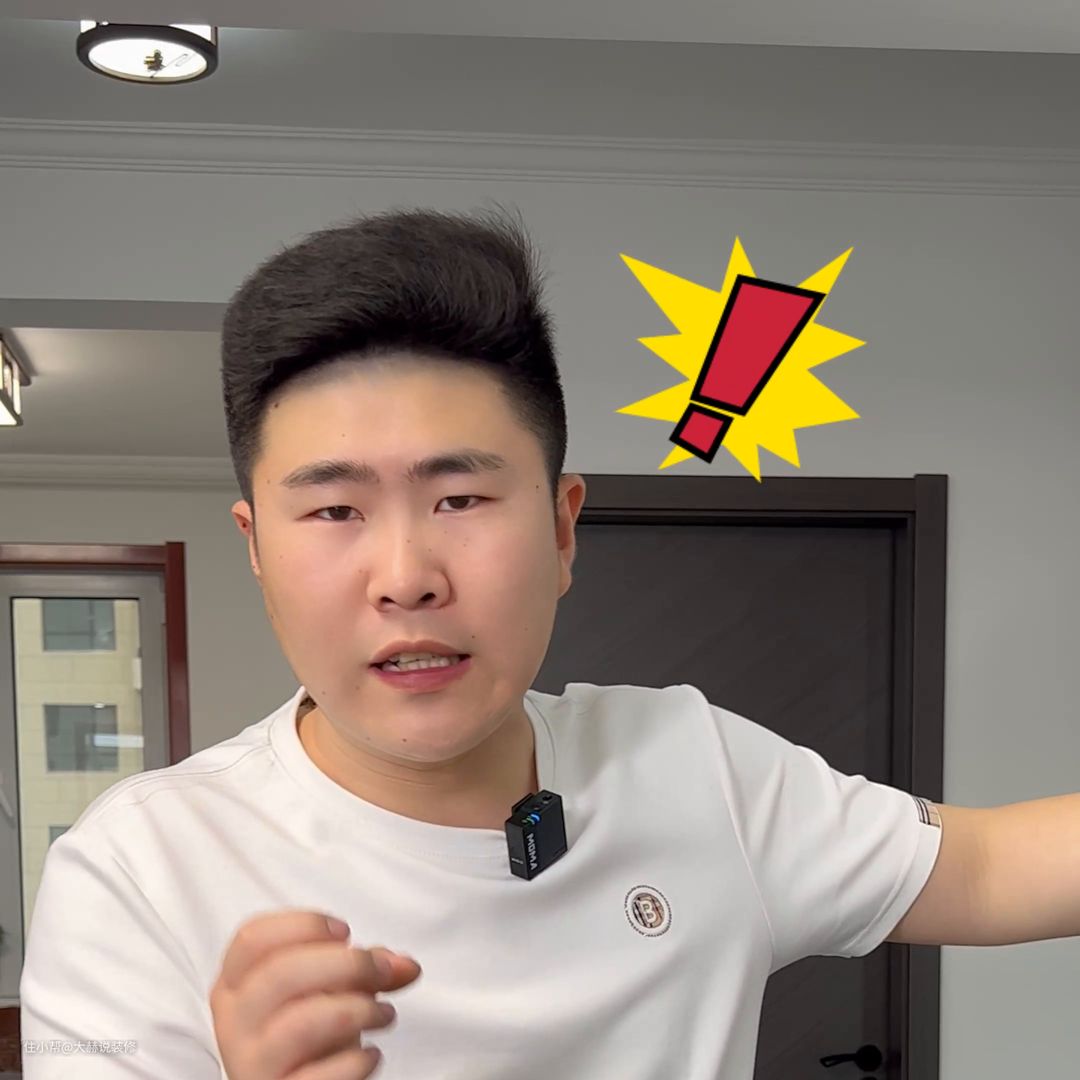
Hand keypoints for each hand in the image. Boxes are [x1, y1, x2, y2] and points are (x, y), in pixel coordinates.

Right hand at [210, 909, 421, 1078]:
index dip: (303, 925)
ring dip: (358, 1010)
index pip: (252, 938)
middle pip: (280, 973)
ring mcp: (252, 1065)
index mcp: (235, 985)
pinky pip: (319, 1076)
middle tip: (382, 970)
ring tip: (384, 1013)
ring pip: (301, 1023)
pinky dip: (358, 1061)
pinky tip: (371, 1055)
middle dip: (346, 964)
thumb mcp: (332, 987)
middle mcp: (234, 1024)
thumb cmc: (314, 1030)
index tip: (345, 932)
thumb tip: (406, 966)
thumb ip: (366, 966)